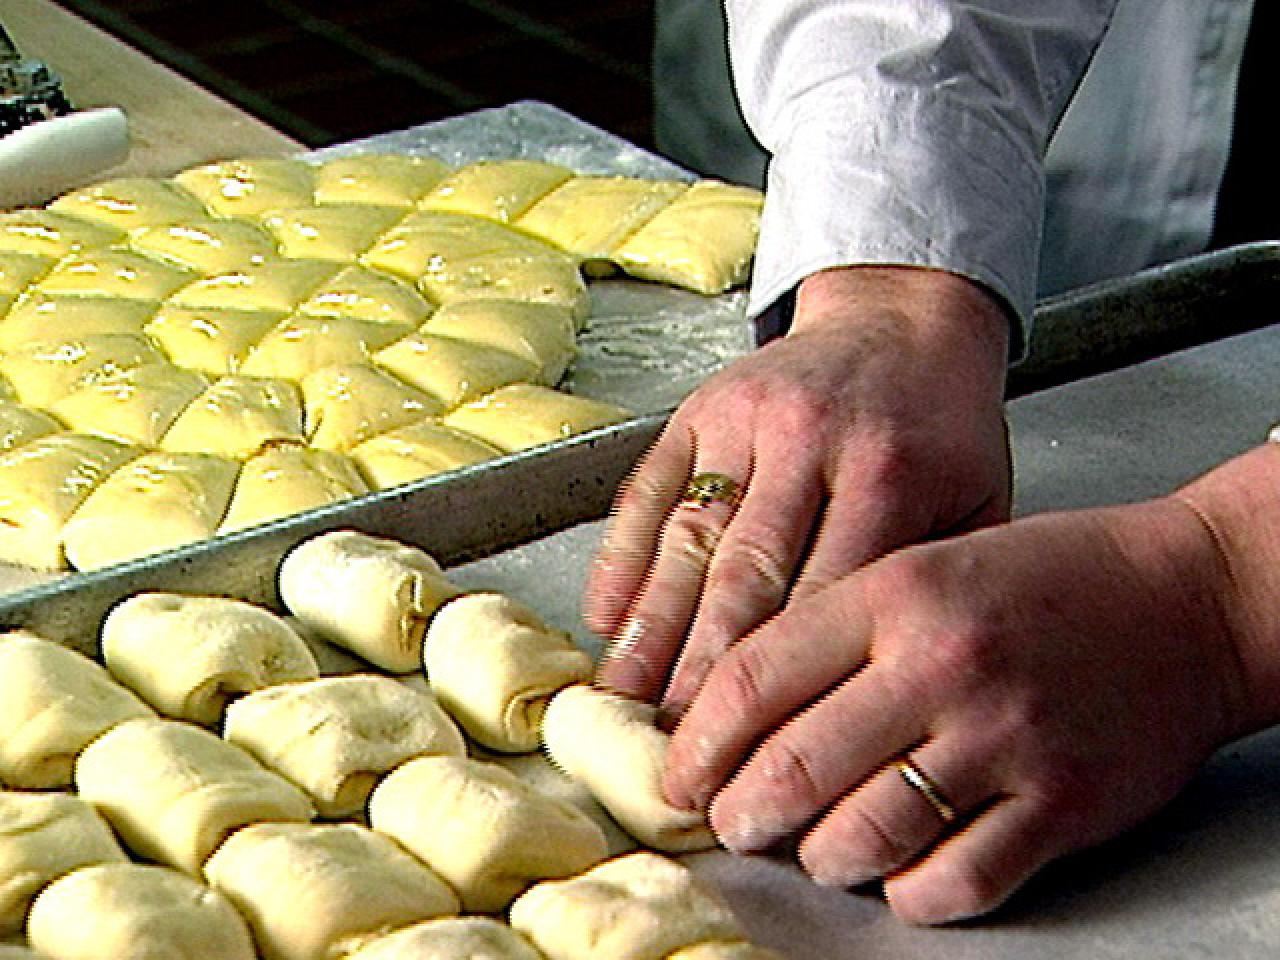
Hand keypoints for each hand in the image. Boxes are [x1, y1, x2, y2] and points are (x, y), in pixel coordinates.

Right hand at [585, 266, 1011, 714]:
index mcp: (890, 475)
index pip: (822, 600)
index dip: (782, 685)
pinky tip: (603, 617)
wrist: (901, 321)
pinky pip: (647, 490)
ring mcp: (744, 421)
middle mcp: (810, 443)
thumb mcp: (978, 501)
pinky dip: (620, 557)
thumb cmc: (942, 429)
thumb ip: (932, 587)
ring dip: (649, 628)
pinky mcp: (699, 409)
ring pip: (685, 539)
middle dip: (702, 673)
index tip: (755, 753)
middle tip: (677, 748)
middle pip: (743, 577)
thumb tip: (872, 694)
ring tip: (622, 700)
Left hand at [661, 495, 1246, 923]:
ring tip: (811, 849)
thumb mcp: (927, 561)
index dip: (699, 738)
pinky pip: (954, 880)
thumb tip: (738, 703)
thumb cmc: (1045, 578)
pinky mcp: (1061, 804)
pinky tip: (897, 874)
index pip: (757, 674)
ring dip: (820, 856)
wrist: (1186, 602)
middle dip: (743, 811)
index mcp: (896, 591)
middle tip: (731, 823)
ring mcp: (1004, 739)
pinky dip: (908, 891)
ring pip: (866, 834)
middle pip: (798, 763)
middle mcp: (943, 663)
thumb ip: (838, 623)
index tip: (680, 772)